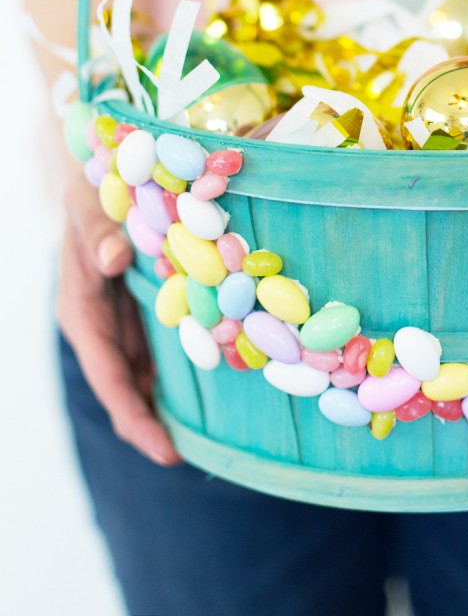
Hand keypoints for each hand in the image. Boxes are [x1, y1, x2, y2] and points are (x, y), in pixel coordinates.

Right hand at [58, 174, 179, 465]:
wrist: (102, 179)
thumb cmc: (92, 192)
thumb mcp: (88, 207)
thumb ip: (97, 234)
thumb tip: (112, 259)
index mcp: (81, 312)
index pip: (108, 377)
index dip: (135, 417)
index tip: (165, 451)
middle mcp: (101, 326)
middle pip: (127, 389)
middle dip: (152, 426)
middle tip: (189, 459)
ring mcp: (123, 322)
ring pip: (144, 376)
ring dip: (169, 406)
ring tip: (208, 441)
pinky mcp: (145, 310)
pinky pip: (165, 348)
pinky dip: (185, 369)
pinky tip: (217, 387)